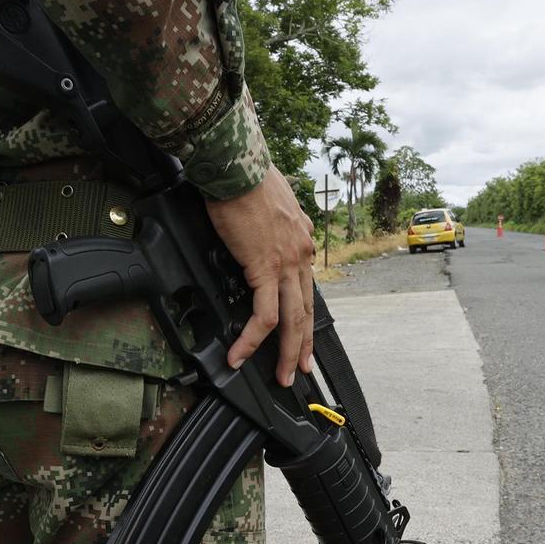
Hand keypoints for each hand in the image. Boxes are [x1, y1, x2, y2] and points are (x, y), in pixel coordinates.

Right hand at [207, 165, 315, 386]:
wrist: (238, 167)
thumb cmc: (245, 180)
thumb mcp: (268, 206)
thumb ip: (267, 229)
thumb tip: (254, 238)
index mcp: (302, 240)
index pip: (306, 287)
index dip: (304, 314)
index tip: (301, 334)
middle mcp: (301, 255)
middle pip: (306, 310)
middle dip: (304, 344)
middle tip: (302, 369)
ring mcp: (286, 263)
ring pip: (292, 319)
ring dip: (286, 352)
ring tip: (281, 376)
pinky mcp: (265, 269)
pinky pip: (263, 314)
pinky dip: (251, 339)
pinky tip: (240, 354)